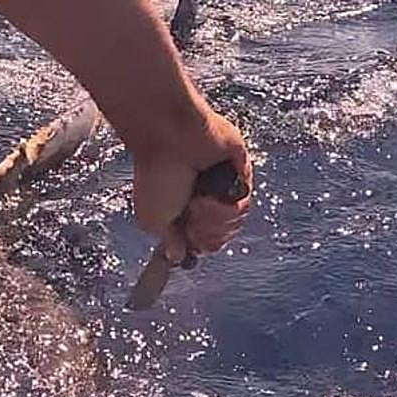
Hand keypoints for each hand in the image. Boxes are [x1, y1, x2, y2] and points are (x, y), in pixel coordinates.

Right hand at [133, 106, 251, 263]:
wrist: (170, 139)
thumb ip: (169, 243)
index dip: (198, 244)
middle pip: (220, 237)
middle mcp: (206, 198)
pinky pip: (243, 203)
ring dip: (213, 219)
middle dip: (205, 233)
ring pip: (233, 223)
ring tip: (197, 201)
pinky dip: (225, 206)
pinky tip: (209, 195)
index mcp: (185, 206)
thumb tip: (176, 258)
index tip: (186, 236)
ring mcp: (225, 186)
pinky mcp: (241, 173)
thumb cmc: (157, 174)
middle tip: (190, 216)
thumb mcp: (153, 220)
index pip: (203, 241)